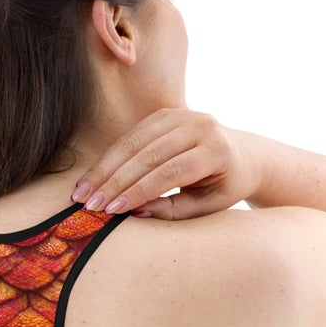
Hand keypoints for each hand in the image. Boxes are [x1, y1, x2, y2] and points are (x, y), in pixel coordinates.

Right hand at [71, 109, 267, 220]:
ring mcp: (183, 114)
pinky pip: (133, 134)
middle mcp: (201, 125)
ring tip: (82, 192)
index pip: (171, 172)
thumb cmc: (225, 187)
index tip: (112, 210)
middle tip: (89, 203)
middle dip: (115, 181)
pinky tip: (93, 176)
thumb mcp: (206, 206)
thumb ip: (173, 210)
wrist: (244, 156)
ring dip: (105, 167)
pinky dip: (111, 155)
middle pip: (149, 154)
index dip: (139, 191)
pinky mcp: (167, 113)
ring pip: (135, 141)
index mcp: (217, 150)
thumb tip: (133, 213)